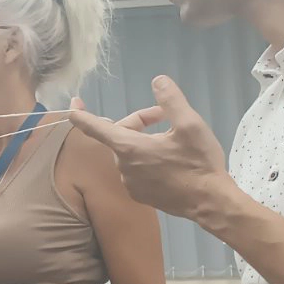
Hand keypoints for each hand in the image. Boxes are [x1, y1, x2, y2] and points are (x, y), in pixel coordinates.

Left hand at [66, 80, 238, 219]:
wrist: (210, 202)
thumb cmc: (199, 163)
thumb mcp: (190, 124)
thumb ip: (171, 100)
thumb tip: (158, 81)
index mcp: (128, 148)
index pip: (94, 127)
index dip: (81, 114)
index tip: (73, 104)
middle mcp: (122, 166)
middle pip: (119, 136)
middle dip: (138, 122)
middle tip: (165, 116)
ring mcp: (129, 183)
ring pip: (129, 153)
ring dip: (144, 141)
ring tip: (171, 140)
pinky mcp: (139, 194)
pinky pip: (135, 169)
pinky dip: (146, 159)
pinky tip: (169, 159)